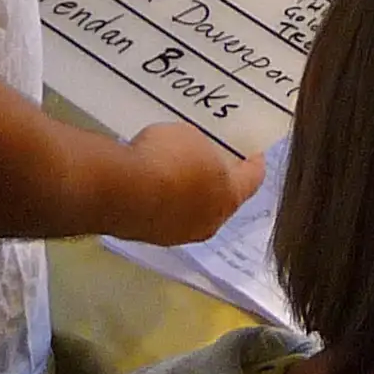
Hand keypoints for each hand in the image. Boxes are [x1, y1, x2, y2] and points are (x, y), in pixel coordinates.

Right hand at [115, 123, 265, 243]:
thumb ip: (203, 149)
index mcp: (228, 199)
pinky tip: (150, 180)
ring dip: (187, 190)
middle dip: (218, 177)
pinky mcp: (147, 235)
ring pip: (189, 208)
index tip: (252, 150)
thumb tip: (196, 156)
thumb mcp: (192, 137)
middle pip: (220, 197)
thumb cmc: (166, 159)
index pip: (252, 179)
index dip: (254, 162)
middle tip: (211, 156)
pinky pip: (162, 212)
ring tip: (175, 165)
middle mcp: (207, 223)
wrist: (119, 190)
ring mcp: (175, 234)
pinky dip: (161, 198)